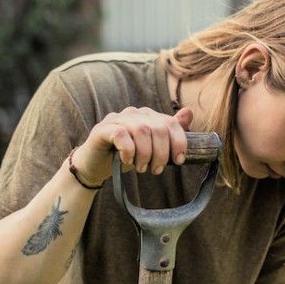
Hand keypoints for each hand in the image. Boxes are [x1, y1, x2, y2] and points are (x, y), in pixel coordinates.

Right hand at [73, 106, 192, 185]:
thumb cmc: (126, 156)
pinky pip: (120, 134)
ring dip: (145, 154)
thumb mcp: (152, 148)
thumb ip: (169, 132)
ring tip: (142, 169)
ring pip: (141, 130)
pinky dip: (128, 151)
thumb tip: (189, 113)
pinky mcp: (102, 129)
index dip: (179, 142)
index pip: (170, 123)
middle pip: (157, 128)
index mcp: (147, 116)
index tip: (178, 161)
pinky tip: (127, 162)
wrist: (96, 166)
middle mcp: (133, 114)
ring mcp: (116, 119)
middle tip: (156, 170)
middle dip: (161, 153)